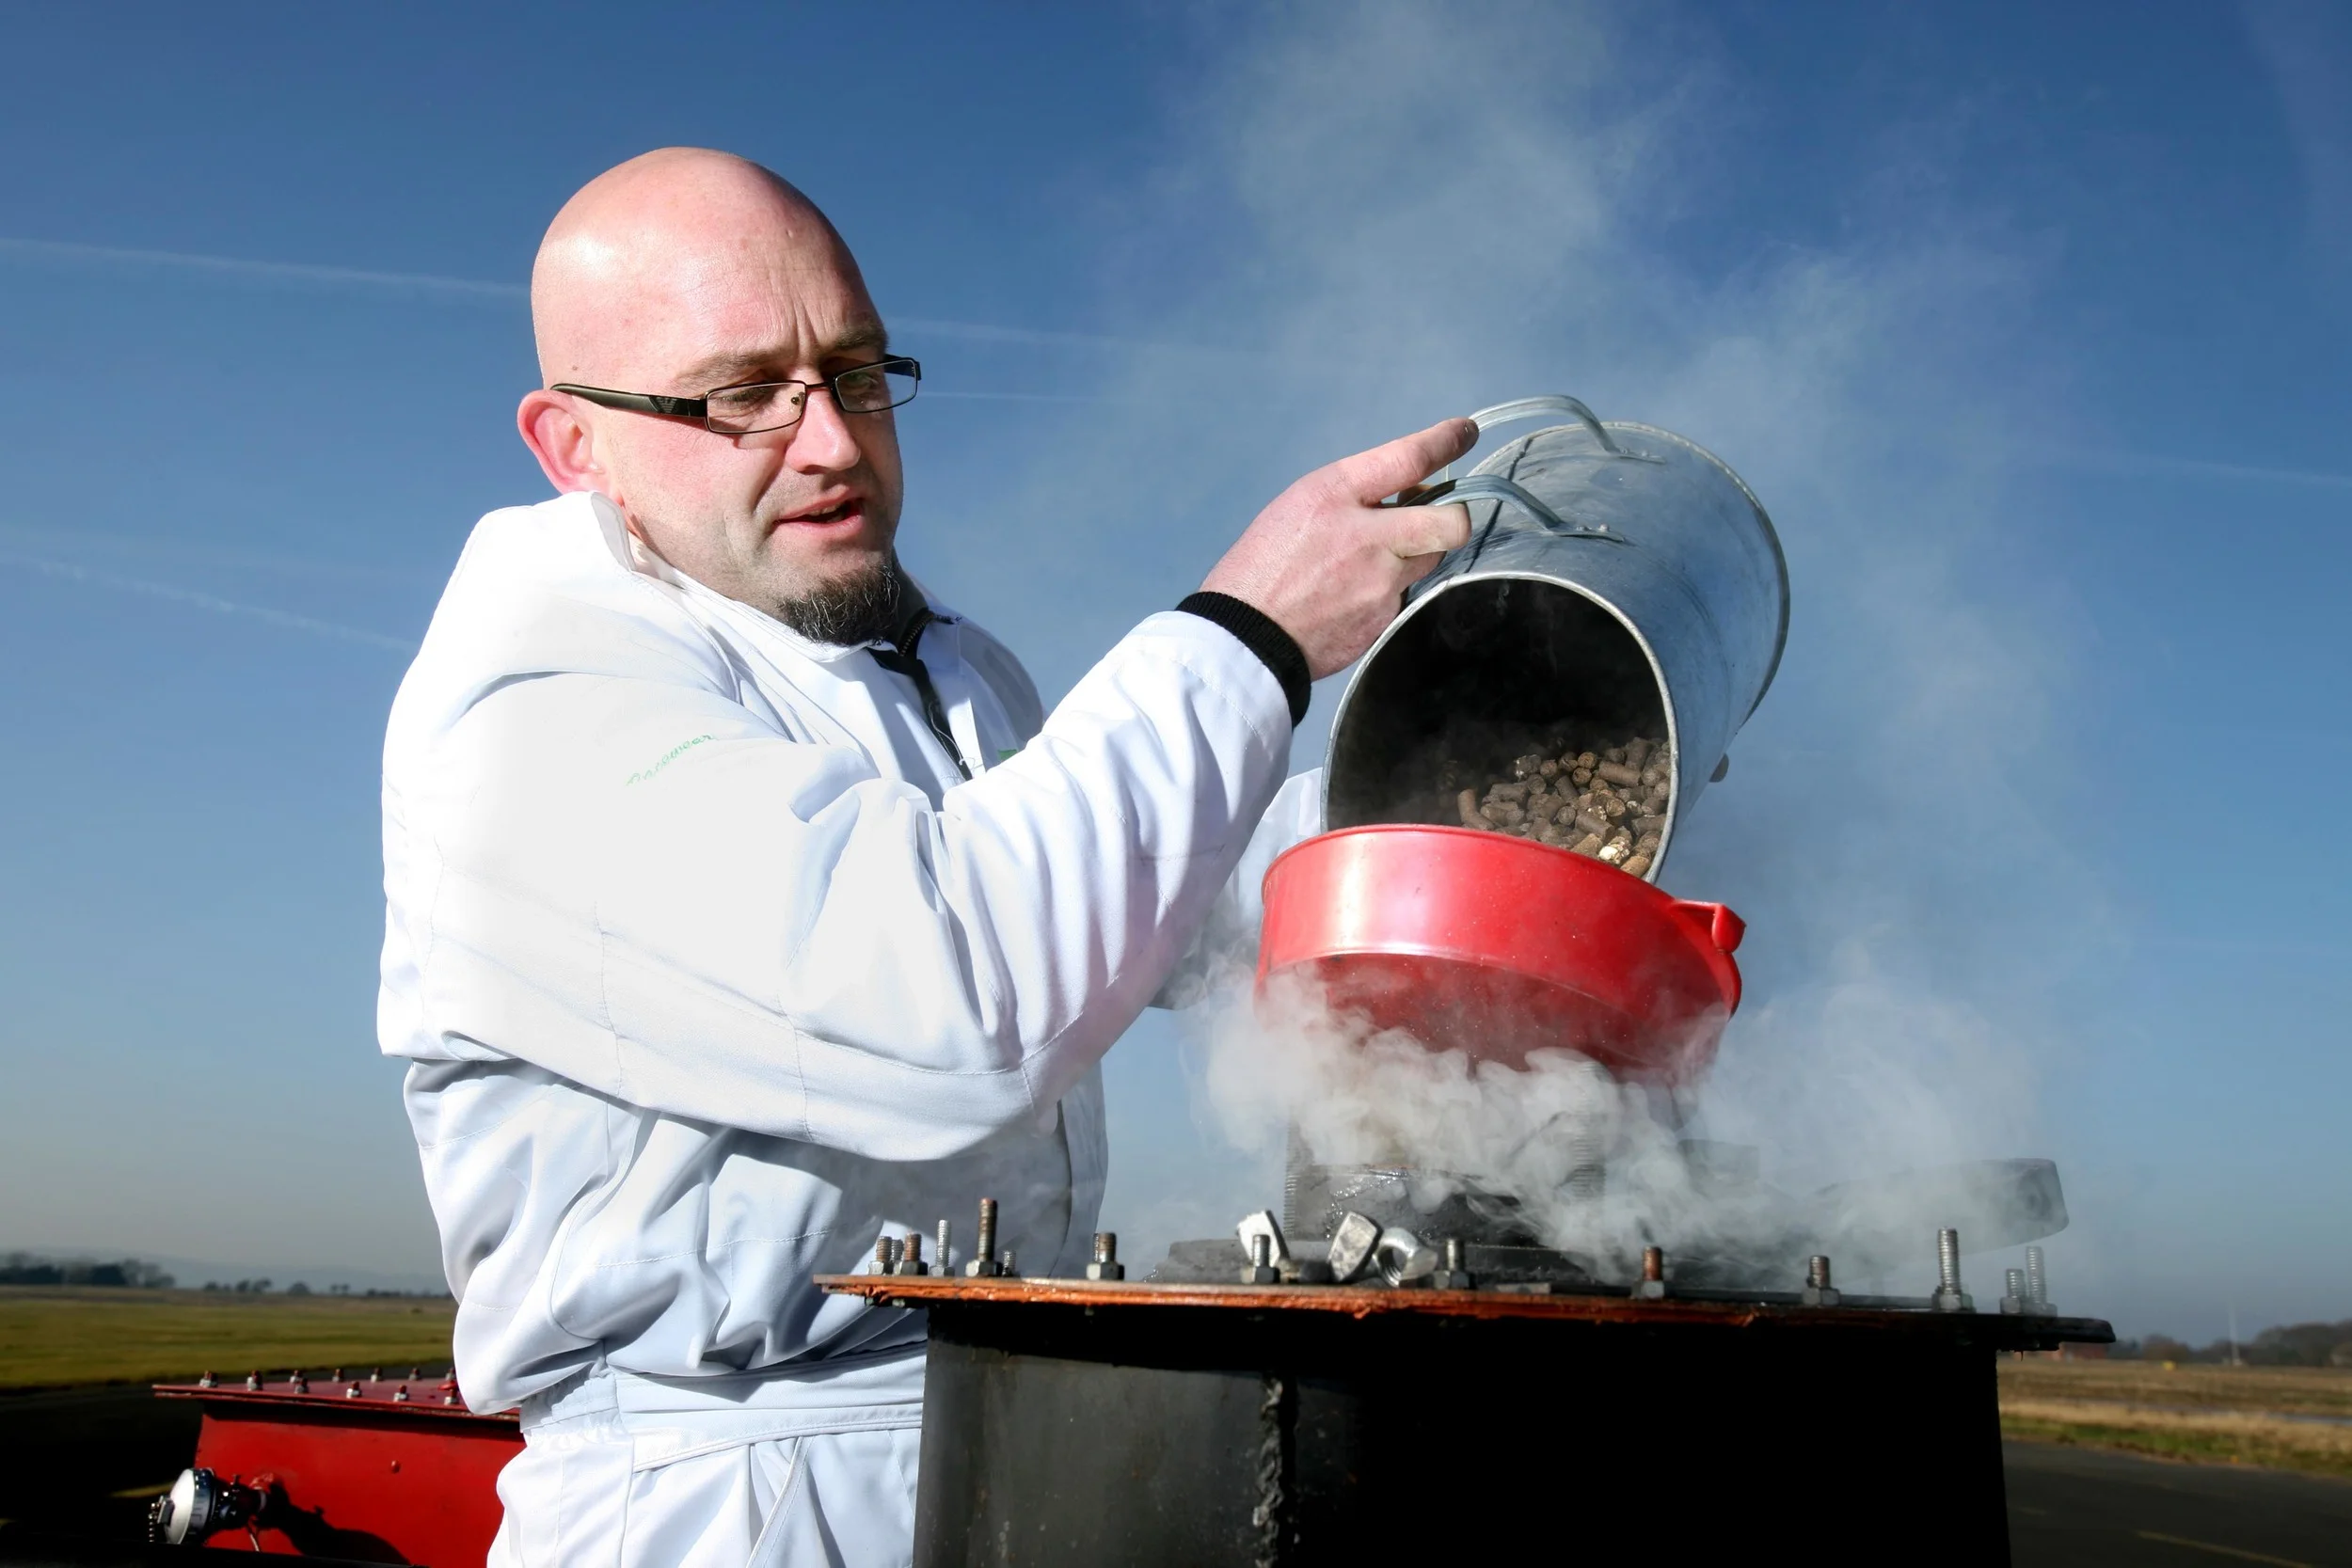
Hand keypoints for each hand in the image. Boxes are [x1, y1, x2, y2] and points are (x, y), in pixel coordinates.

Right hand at [1201, 419, 1476, 678]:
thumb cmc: (1264, 564)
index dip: (1446, 442)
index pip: (1409, 458)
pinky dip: (1389, 590)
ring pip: (1429, 560)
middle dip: (1451, 516)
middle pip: (1451, 522)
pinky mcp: (1384, 620)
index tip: (1462, 432)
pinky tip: (1352, 596)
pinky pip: (1405, 595)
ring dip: (1413, 554)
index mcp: (1336, 495)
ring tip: (1369, 562)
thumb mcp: (1300, 504)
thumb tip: (1412, 491)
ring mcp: (1381, 584)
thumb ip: (1357, 492)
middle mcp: (1367, 537)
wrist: (1244, 636)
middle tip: (1429, 518)